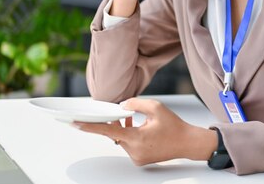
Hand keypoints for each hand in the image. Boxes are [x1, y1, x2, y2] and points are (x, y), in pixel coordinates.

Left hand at [73, 98, 216, 165]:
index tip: (76, 124)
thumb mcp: (155, 107)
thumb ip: (135, 104)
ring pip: (122, 139)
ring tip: (137, 121)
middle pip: (115, 134)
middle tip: (122, 114)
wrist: (187, 143)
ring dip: (124, 129)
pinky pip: (128, 145)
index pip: (108, 131)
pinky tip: (139, 128)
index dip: (90, 127)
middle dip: (116, 123)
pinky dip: (130, 136)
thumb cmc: (174, 126)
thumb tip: (121, 106)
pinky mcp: (140, 160)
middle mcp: (134, 151)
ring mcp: (137, 157)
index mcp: (136, 138)